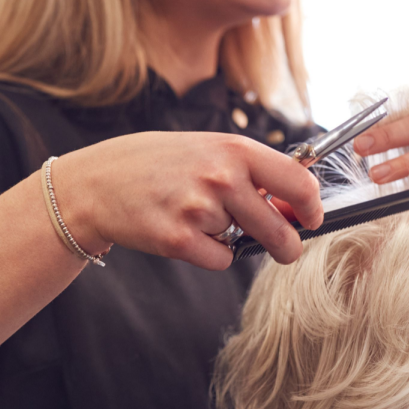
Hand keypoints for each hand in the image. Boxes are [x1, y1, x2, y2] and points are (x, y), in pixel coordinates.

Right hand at [49, 132, 323, 269]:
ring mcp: (200, 209)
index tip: (310, 218)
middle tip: (285, 249)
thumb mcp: (207, 151)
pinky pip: (219, 260)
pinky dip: (209, 254)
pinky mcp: (179, 240)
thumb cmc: (157, 164)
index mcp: (235, 148)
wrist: (97, 183)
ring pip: (244, 244)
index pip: (298, 181)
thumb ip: (251, 174)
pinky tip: (182, 231)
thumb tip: (294, 208)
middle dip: (287, 245)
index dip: (311, 206)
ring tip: (195, 214)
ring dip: (230, 238)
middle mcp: (221, 177)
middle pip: (280, 228)